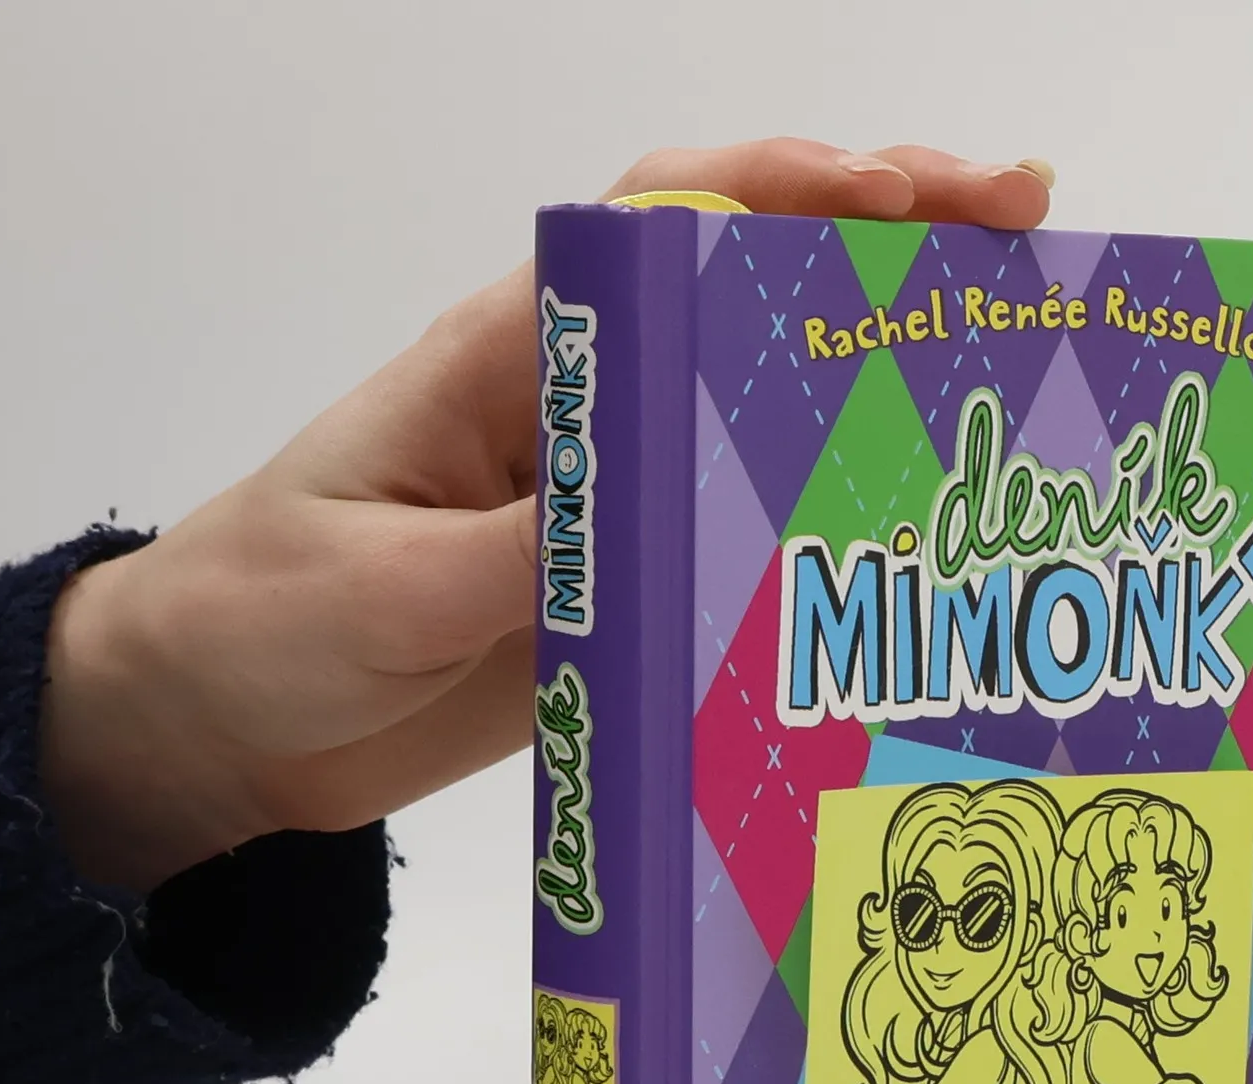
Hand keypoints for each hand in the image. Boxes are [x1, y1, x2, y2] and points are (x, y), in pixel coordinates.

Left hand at [40, 140, 1052, 892]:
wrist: (227, 724)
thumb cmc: (265, 620)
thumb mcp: (383, 588)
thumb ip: (520, 556)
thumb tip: (659, 519)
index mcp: (514, 356)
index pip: (668, 224)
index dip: (790, 191)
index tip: (905, 195)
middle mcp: (586, 405)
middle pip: (752, 288)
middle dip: (888, 246)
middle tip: (1026, 240)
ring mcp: (619, 496)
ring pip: (771, 407)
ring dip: (886, 380)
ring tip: (1012, 368)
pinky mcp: (632, 585)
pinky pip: (747, 534)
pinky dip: (839, 519)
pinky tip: (920, 541)